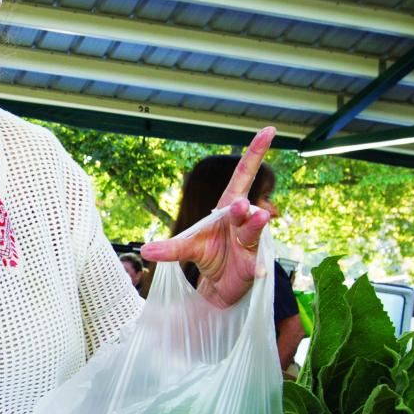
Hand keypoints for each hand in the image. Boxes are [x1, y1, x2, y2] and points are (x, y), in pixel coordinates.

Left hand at [139, 127, 276, 308]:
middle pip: (245, 208)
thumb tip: (144, 250)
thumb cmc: (209, 252)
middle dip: (243, 206)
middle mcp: (242, 221)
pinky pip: (256, 265)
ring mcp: (250, 243)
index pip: (243, 176)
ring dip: (255, 225)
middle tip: (240, 203)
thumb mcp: (188, 247)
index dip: (255, 152)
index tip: (269, 130)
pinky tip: (258, 271)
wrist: (219, 283)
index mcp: (228, 207)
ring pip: (253, 231)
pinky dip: (257, 268)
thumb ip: (170, 248)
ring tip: (260, 218)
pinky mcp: (253, 265)